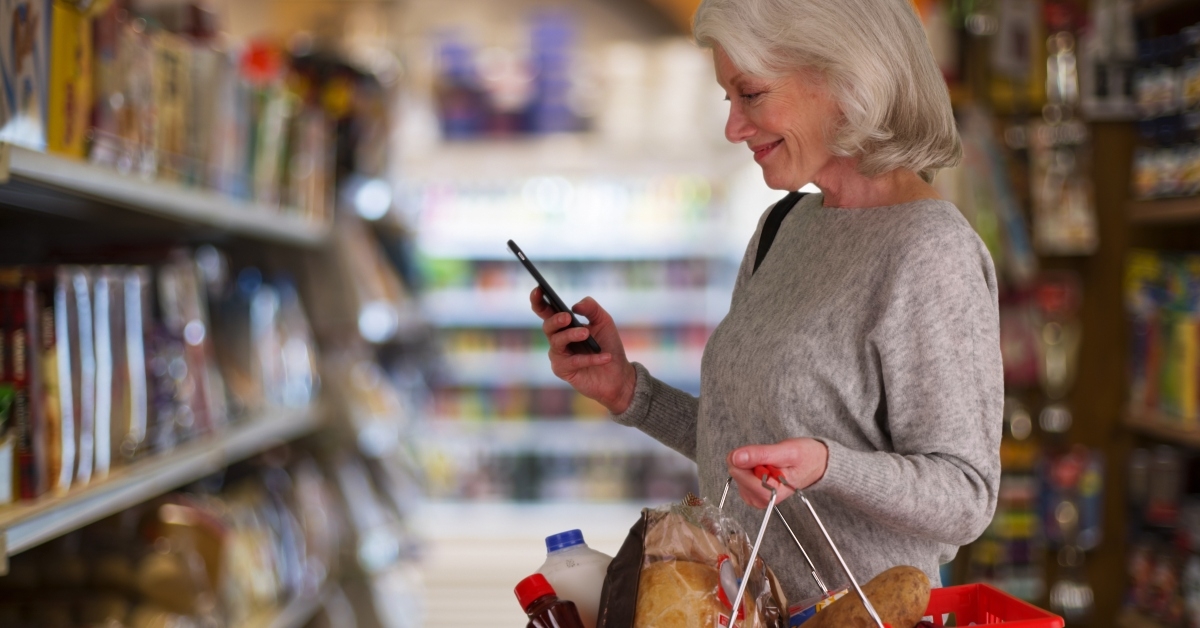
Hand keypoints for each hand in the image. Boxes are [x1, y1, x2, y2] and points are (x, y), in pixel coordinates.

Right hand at [530, 288, 636, 413]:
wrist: (618, 373)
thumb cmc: (608, 345)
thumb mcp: (604, 321)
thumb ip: (591, 308)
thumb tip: (574, 306)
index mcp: (564, 325)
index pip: (545, 311)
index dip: (538, 301)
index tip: (539, 289)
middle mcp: (558, 339)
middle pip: (547, 326)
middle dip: (555, 320)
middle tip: (567, 317)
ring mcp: (559, 355)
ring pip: (557, 342)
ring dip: (572, 336)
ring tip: (586, 334)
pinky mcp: (564, 371)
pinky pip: (573, 362)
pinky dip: (590, 359)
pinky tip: (605, 356)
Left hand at [727, 438, 828, 508]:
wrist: (816, 464)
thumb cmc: (806, 457)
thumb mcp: (787, 451)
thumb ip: (761, 454)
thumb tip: (735, 458)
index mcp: (772, 493)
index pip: (740, 474)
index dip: (746, 458)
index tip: (762, 452)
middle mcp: (762, 499)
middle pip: (736, 473)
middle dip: (749, 459)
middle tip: (769, 456)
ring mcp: (756, 497)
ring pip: (736, 472)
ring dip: (750, 461)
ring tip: (770, 461)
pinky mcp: (752, 492)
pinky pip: (739, 474)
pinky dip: (749, 465)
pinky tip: (765, 465)